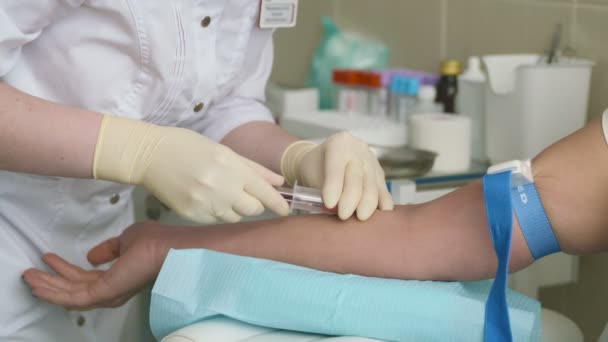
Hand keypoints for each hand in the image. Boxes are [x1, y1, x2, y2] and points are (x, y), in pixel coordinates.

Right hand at [22, 222, 170, 309]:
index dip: (66, 271)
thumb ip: (108, 250)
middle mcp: (113, 290)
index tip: (49, 260)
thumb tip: (91, 256)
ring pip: (70, 294)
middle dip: (52, 281)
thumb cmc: (156, 242)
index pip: (87, 279)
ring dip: (48, 286)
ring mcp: (109, 293)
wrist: (170, 249)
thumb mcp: (126, 241)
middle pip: (75, 289)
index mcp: (119, 278)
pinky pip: (74, 297)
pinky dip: (54, 292)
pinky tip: (40, 285)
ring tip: (29, 277)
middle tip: (31, 273)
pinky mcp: (105, 293)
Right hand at [94, 116, 289, 223]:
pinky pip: (215, 221)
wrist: (149, 155)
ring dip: (235, 209)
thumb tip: (279, 182)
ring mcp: (205, 203)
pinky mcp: (191, 215)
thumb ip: (253, 168)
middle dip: (255, 205)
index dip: (278, 204)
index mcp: (231, 167)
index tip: (286, 210)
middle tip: (246, 195)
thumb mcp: (224, 150)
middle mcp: (220, 187)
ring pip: (234, 217)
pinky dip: (216, 212)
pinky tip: (205, 198)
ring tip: (219, 192)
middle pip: (253, 210)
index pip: (264, 192)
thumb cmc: (188, 147)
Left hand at [281, 132, 393, 220]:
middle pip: (357, 176)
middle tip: (343, 216)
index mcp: (338, 143)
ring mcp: (371, 159)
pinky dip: (382, 203)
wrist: (323, 161)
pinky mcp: (380, 172)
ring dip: (368, 204)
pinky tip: (381, 215)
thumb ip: (324, 190)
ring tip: (360, 218)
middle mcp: (358, 148)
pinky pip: (383, 189)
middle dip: (351, 199)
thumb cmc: (314, 170)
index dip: (333, 187)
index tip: (329, 205)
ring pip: (373, 184)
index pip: (336, 167)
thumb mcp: (312, 176)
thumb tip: (336, 208)